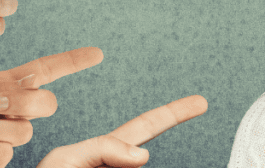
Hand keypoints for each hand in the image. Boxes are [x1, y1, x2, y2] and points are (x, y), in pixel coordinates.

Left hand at [0, 47, 103, 167]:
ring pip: (22, 131)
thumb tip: (31, 88)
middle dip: (23, 101)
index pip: (44, 71)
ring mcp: (6, 138)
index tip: (97, 53)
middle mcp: (11, 111)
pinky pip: (3, 154)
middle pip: (45, 102)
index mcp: (2, 86)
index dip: (72, 62)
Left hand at [37, 95, 207, 167]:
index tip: (200, 102)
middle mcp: (110, 167)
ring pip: (132, 163)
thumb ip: (103, 149)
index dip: (170, 114)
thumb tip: (144, 154)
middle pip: (146, 143)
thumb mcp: (64, 162)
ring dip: (122, 159)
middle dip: (172, 119)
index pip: (139, 129)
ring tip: (96, 150)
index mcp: (98, 156)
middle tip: (200, 102)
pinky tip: (129, 157)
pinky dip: (124, 162)